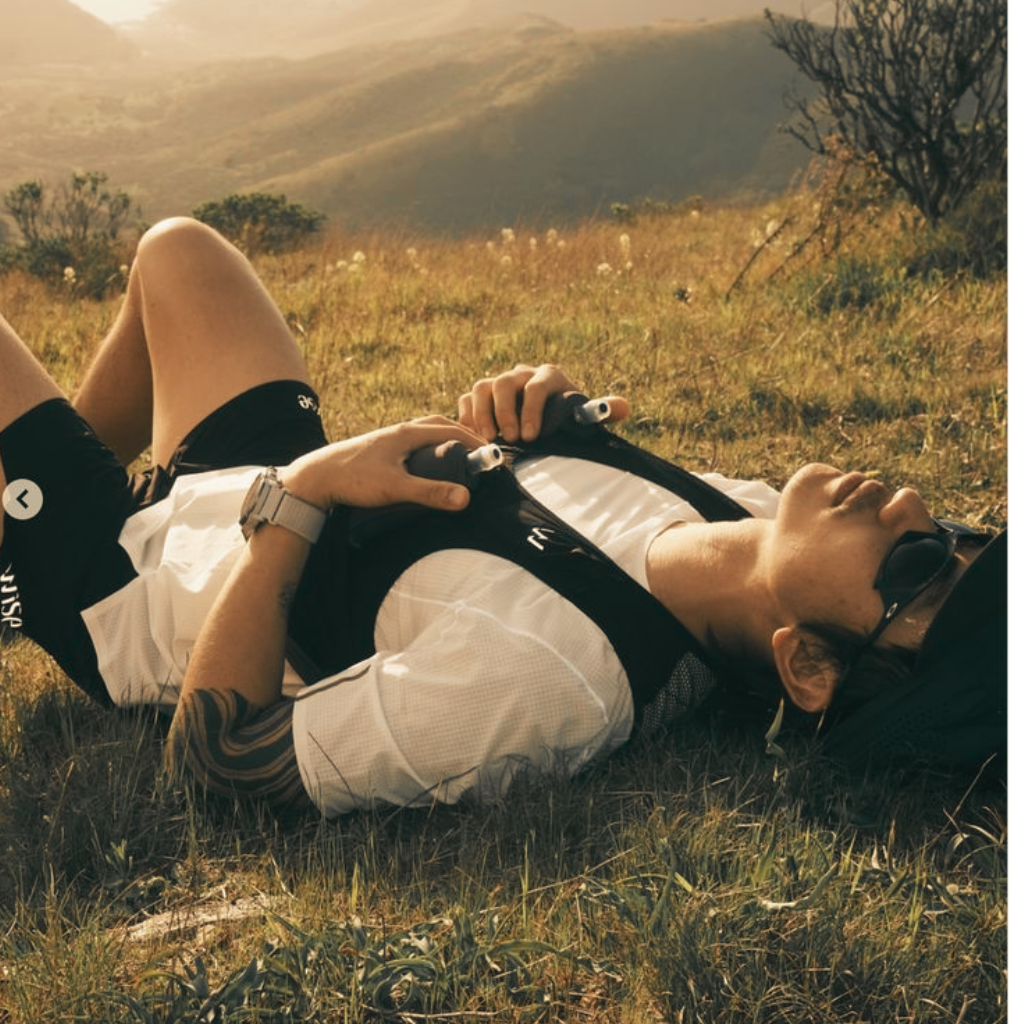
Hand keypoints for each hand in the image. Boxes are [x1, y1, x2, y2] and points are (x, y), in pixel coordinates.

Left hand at [280, 417, 486, 512]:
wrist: (313, 478)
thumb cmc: (352, 479)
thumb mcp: (396, 488)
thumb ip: (431, 492)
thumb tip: (466, 498)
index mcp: (407, 433)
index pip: (451, 430)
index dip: (475, 442)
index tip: (492, 455)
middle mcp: (399, 431)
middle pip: (439, 426)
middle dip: (462, 436)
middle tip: (479, 455)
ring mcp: (387, 440)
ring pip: (424, 433)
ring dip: (444, 441)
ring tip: (459, 459)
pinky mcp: (379, 451)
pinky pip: (412, 443)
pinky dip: (429, 449)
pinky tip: (427, 466)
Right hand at [457, 363, 629, 442]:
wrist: (547, 423)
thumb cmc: (568, 421)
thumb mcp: (584, 417)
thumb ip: (602, 411)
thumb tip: (624, 407)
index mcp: (549, 376)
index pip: (536, 385)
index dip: (531, 409)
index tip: (530, 436)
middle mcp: (521, 375)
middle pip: (504, 382)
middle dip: (505, 411)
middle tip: (510, 440)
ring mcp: (498, 384)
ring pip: (482, 387)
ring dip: (482, 413)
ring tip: (489, 439)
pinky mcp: (480, 397)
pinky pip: (466, 399)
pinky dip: (466, 416)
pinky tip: (474, 438)